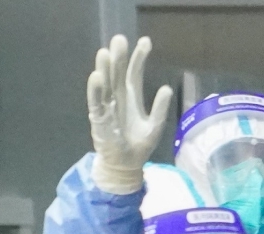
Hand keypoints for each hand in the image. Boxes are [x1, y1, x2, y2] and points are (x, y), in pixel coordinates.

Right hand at [86, 35, 172, 195]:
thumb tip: (167, 87)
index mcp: (131, 98)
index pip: (134, 73)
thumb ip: (160, 108)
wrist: (126, 165)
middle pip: (117, 73)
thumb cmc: (139, 145)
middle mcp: (117, 98)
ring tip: (106, 52)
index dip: (139, 58)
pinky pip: (96, 101)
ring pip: (105, 84)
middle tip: (120, 38)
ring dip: (105, 68)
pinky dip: (96, 89)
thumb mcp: (155, 125)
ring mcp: (106, 107)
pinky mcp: (98, 118)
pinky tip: (97, 76)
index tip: (146, 41)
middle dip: (119, 56)